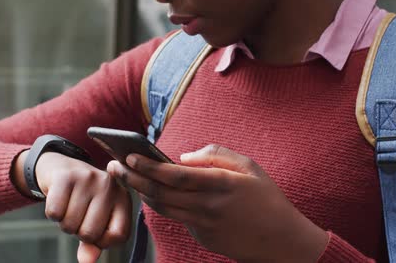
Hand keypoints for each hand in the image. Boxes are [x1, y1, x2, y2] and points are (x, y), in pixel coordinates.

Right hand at [34, 152, 131, 262]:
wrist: (62, 170)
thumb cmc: (83, 200)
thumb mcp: (94, 219)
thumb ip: (95, 244)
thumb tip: (87, 261)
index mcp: (122, 198)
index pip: (118, 235)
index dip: (103, 242)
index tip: (96, 233)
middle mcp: (109, 186)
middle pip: (89, 233)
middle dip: (78, 232)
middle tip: (78, 216)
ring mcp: (88, 179)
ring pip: (70, 224)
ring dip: (64, 223)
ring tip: (69, 206)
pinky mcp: (66, 177)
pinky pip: (54, 213)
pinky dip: (52, 214)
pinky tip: (58, 199)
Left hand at [107, 145, 327, 261]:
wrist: (281, 240)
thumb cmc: (267, 198)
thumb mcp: (249, 167)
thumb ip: (216, 155)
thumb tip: (184, 156)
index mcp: (220, 184)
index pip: (175, 175)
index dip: (148, 166)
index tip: (129, 156)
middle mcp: (208, 207)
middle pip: (160, 193)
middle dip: (133, 179)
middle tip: (114, 166)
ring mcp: (203, 225)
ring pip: (162, 208)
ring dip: (141, 193)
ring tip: (127, 178)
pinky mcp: (202, 237)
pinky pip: (177, 218)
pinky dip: (163, 205)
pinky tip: (153, 193)